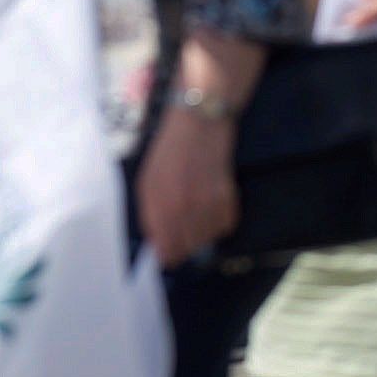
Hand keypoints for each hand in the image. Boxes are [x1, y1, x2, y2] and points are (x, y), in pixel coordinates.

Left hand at [135, 101, 238, 269]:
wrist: (200, 122)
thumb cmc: (168, 151)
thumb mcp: (148, 182)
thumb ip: (150, 215)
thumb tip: (157, 243)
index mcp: (162, 206)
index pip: (166, 252)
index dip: (166, 253)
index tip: (166, 248)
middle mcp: (186, 209)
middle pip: (187, 250)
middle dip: (182, 243)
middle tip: (181, 226)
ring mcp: (209, 205)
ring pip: (207, 240)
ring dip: (201, 232)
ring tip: (196, 211)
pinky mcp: (229, 198)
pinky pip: (225, 226)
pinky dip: (218, 220)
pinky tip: (211, 202)